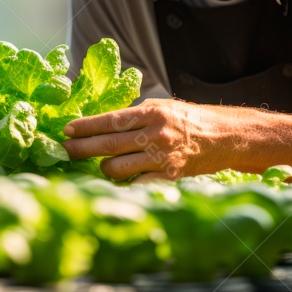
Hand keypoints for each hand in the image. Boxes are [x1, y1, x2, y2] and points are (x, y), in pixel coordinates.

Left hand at [62, 98, 230, 182]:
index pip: (109, 120)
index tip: (67, 130)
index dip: (85, 126)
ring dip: (104, 168)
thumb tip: (104, 122)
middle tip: (65, 151)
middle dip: (82, 148)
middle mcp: (155, 134)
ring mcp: (162, 158)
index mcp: (151, 113)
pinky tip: (120, 181)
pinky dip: (125, 183)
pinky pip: (137, 184)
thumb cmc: (191, 120)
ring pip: (117, 168)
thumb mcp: (163, 107)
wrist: (226, 136)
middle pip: (108, 144)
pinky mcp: (170, 177)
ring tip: (102, 165)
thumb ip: (136, 114)